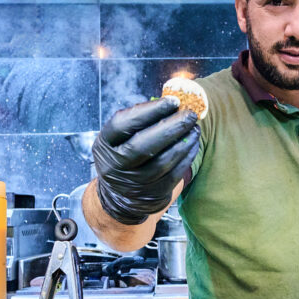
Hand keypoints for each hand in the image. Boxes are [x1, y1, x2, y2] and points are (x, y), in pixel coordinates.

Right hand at [93, 97, 200, 224]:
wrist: (119, 197)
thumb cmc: (124, 156)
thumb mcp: (118, 139)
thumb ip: (138, 121)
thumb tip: (172, 103)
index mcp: (105, 145)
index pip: (122, 124)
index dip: (149, 111)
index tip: (173, 101)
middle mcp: (116, 165)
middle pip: (143, 145)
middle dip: (171, 126)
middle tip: (190, 113)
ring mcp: (134, 183)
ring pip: (162, 161)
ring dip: (183, 142)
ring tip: (194, 127)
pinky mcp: (153, 194)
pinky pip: (174, 174)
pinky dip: (187, 156)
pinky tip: (193, 143)